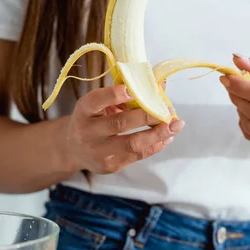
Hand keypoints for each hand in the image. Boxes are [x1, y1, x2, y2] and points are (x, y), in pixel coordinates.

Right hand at [62, 84, 183, 173]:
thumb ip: (126, 94)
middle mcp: (88, 132)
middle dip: (147, 116)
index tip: (133, 90)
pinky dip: (155, 145)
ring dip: (157, 134)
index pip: (96, 101)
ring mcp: (98, 151)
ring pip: (132, 144)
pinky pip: (137, 155)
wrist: (74, 149)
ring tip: (175, 126)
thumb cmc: (94, 119)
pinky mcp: (110, 165)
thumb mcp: (101, 104)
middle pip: (119, 124)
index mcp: (84, 111)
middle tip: (168, 110)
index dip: (114, 95)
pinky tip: (167, 137)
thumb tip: (161, 84)